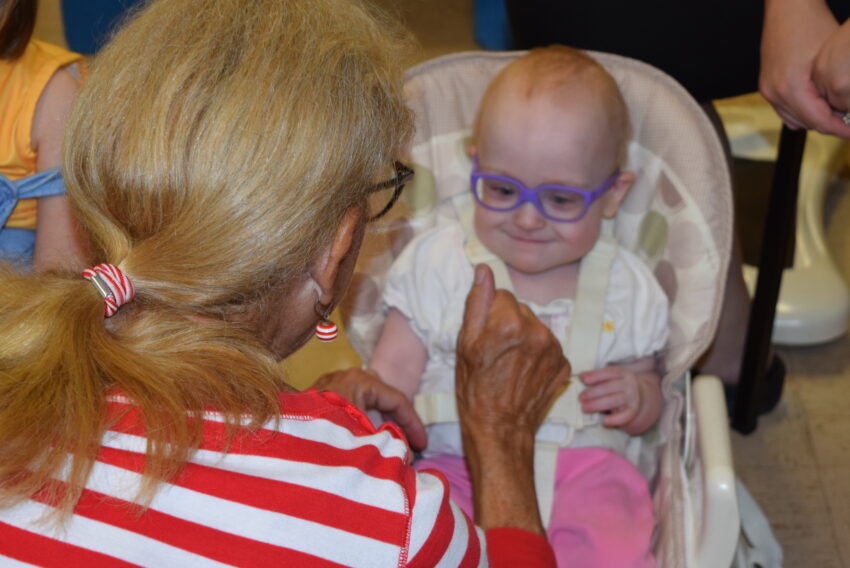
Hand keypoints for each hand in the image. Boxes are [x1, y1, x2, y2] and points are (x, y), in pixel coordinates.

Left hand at [313, 367, 426, 450]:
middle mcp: (343, 377)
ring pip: (364, 401)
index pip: (397, 400)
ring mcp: (327, 388)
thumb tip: (405, 452)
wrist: (279, 445)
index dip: (414, 424)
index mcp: (360, 381)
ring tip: (388, 444)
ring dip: (378, 422)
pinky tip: (363, 442)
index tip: (422, 446)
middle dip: (397, 420)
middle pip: (382, 397)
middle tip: (409, 442)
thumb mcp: (366, 441)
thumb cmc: (325, 439)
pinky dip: (361, 423)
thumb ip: (390, 442)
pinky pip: (348, 409)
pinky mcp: (315, 402)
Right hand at [456, 264, 568, 532]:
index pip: (502, 296)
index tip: (484, 336)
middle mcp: (538, 331)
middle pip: (521, 311)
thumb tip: (483, 270)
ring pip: (535, 328)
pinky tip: (523, 373)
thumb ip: (477, 302)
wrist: (500, 430)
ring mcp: (555, 349)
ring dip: (524, 339)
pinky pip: (548, 347)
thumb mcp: (465, 344)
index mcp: (511, 323)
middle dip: (508, 324)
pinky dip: (537, 355)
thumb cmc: (475, 389)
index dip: (490, 314)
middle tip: (495, 352)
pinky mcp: (564, 365)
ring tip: (509, 365)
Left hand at [579, 365, 641, 427]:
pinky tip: (604, 421)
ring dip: (597, 405)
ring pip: (614, 401)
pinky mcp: (633, 410)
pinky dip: (615, 419)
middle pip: (609, 387)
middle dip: (592, 393)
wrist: (640, 395)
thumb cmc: (618, 385)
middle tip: (580, 398)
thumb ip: (597, 376)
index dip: (596, 376)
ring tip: (584, 408)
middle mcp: (628, 384)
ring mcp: (632, 397)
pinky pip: (625, 416)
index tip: (584, 379)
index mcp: (622, 373)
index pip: (608, 373)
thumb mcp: (611, 377)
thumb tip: (581, 376)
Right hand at [759, 0, 849, 135]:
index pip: (818, 121)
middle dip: (829, 124)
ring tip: (835, 111)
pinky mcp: (766, 86)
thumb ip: (837, 91)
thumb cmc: (811, 24)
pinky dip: (801, 110)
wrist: (788, 8)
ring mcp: (768, 90)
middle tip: (848, 121)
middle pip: (806, 124)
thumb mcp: (832, 59)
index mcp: (791, 87)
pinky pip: (784, 109)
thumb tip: (846, 111)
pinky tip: (816, 101)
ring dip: (814, 118)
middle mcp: (775, 92)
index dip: (839, 129)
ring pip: (794, 120)